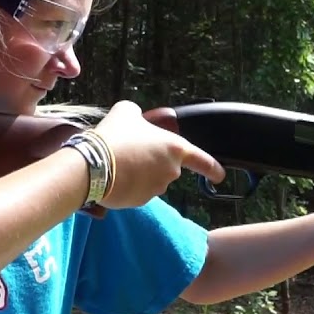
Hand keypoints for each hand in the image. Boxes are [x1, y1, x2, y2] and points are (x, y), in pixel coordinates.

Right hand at [90, 100, 225, 208]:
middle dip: (153, 161)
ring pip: (151, 180)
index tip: (220, 176)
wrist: (93, 164)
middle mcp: (170, 172)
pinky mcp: (139, 201)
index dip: (213, 169)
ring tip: (118, 161)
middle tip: (131, 150)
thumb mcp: (127, 111)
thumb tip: (135, 118)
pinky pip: (137, 191)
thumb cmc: (114, 135)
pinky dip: (128, 184)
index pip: (203, 161)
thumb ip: (138, 115)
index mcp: (175, 148)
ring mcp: (155, 189)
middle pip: (168, 167)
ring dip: (140, 172)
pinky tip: (113, 174)